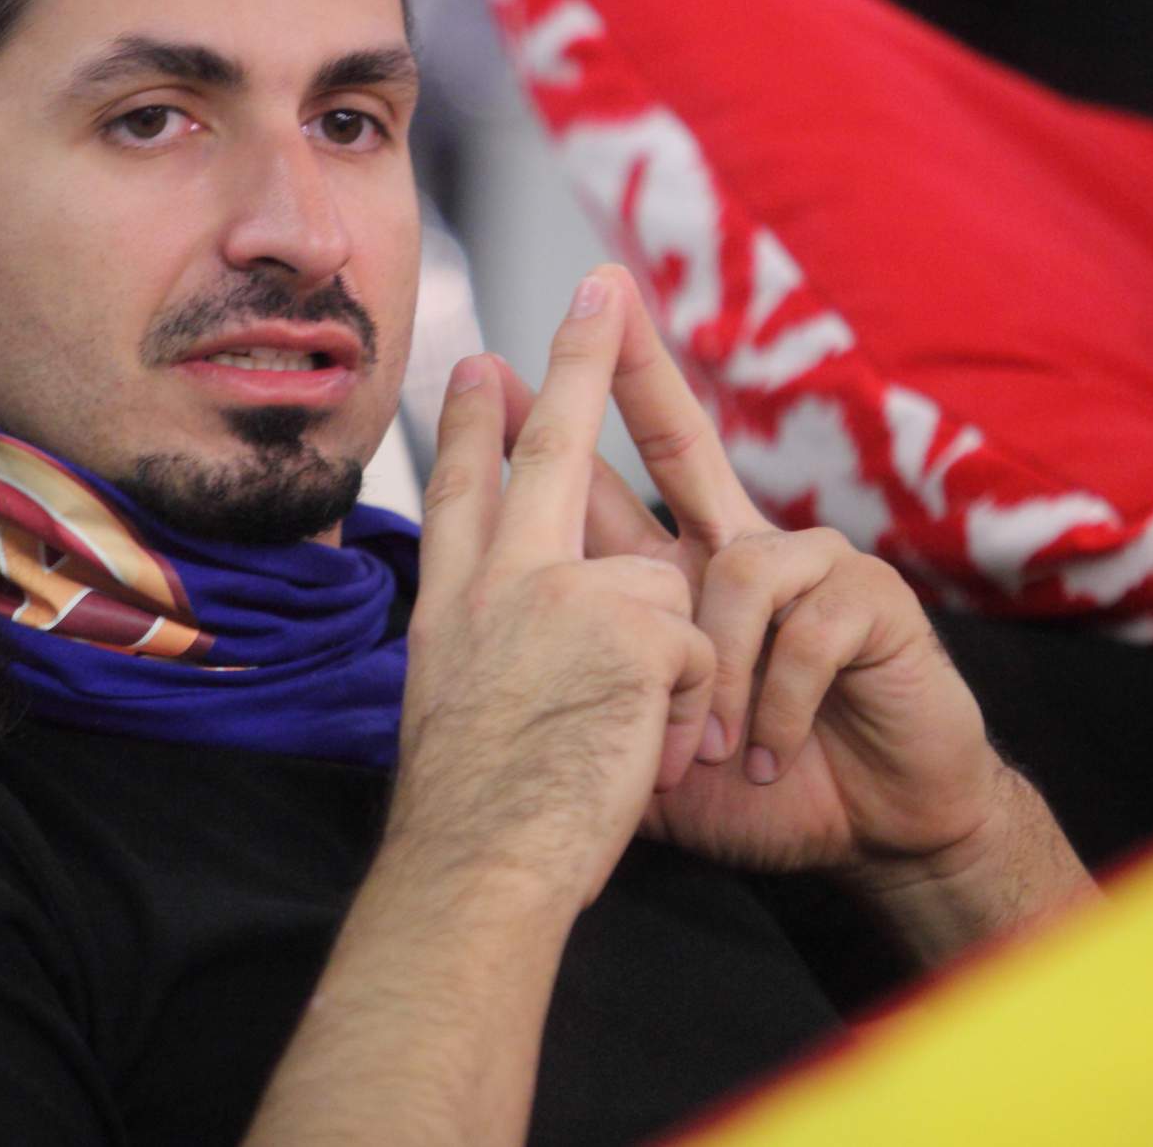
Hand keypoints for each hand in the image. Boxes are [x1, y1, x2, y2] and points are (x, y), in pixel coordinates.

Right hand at [390, 272, 716, 913]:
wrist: (479, 865)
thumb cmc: (472, 822)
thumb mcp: (461, 710)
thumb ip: (496, 649)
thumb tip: (524, 614)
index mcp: (454, 605)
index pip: (462, 493)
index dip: (472, 425)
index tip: (477, 365)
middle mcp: (499, 581)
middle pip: (546, 451)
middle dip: (573, 361)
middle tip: (596, 286)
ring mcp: (562, 592)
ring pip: (660, 587)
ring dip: (669, 671)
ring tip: (624, 749)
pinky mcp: (630, 624)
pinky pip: (698, 650)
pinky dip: (692, 713)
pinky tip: (648, 756)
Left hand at [487, 266, 1003, 880]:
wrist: (874, 834)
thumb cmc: (755, 789)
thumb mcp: (646, 744)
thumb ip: (594, 697)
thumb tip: (505, 670)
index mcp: (677, 577)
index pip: (607, 486)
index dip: (558, 430)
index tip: (491, 370)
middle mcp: (737, 550)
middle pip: (685, 439)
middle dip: (637, 371)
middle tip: (599, 299)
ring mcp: (810, 566)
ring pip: (735, 572)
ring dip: (712, 675)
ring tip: (707, 753)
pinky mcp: (872, 599)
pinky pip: (802, 627)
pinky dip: (774, 701)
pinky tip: (766, 752)